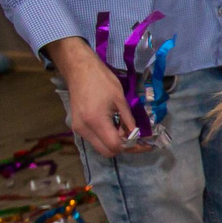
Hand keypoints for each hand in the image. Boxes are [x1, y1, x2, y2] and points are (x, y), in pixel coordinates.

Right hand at [48, 38, 131, 158]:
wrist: (79, 71)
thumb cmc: (102, 81)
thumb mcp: (121, 100)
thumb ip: (129, 120)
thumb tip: (138, 135)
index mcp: (96, 122)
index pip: (115, 146)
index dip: (132, 147)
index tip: (145, 144)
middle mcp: (84, 129)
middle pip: (107, 151)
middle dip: (124, 148)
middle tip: (137, 139)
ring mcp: (78, 129)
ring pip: (100, 147)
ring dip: (114, 143)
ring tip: (126, 131)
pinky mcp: (77, 126)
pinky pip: (94, 139)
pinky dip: (106, 138)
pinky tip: (115, 126)